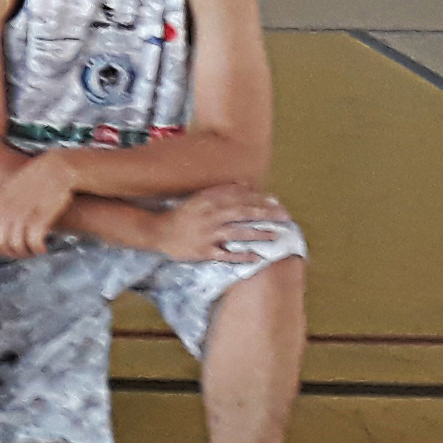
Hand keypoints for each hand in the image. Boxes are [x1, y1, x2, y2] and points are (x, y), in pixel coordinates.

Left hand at [0, 149, 85, 260]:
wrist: (60, 165)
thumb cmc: (42, 179)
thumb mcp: (18, 186)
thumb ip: (7, 202)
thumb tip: (1, 223)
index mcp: (2, 199)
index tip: (8, 250)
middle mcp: (11, 205)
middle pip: (1, 239)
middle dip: (10, 252)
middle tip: (23, 254)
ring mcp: (26, 209)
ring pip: (16, 242)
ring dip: (24, 252)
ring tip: (34, 252)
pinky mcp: (43, 212)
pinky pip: (34, 239)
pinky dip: (37, 248)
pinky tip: (44, 248)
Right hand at [153, 185, 296, 263]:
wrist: (158, 231)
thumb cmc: (183, 214)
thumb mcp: (201, 197)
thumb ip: (224, 191)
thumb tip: (247, 184)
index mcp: (209, 200)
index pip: (239, 198)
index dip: (260, 200)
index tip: (277, 203)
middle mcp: (209, 215)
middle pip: (242, 213)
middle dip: (265, 214)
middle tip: (284, 217)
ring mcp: (207, 234)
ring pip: (237, 233)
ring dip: (258, 234)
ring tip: (276, 235)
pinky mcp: (204, 251)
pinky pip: (226, 254)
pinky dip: (242, 256)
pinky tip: (257, 257)